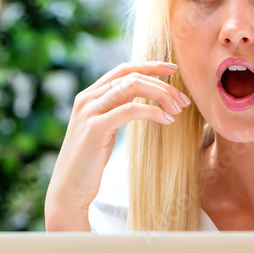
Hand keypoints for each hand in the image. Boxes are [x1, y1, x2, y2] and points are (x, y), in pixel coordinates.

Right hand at [45, 61, 191, 229]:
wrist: (69, 187)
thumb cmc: (91, 159)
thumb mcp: (105, 127)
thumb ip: (118, 107)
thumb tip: (145, 96)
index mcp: (90, 95)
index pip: (124, 69)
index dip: (150, 66)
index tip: (173, 69)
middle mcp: (87, 98)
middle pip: (131, 76)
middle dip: (162, 84)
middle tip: (184, 100)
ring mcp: (90, 111)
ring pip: (132, 87)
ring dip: (160, 95)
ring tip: (178, 109)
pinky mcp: (95, 128)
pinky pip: (130, 110)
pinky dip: (153, 112)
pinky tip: (167, 121)